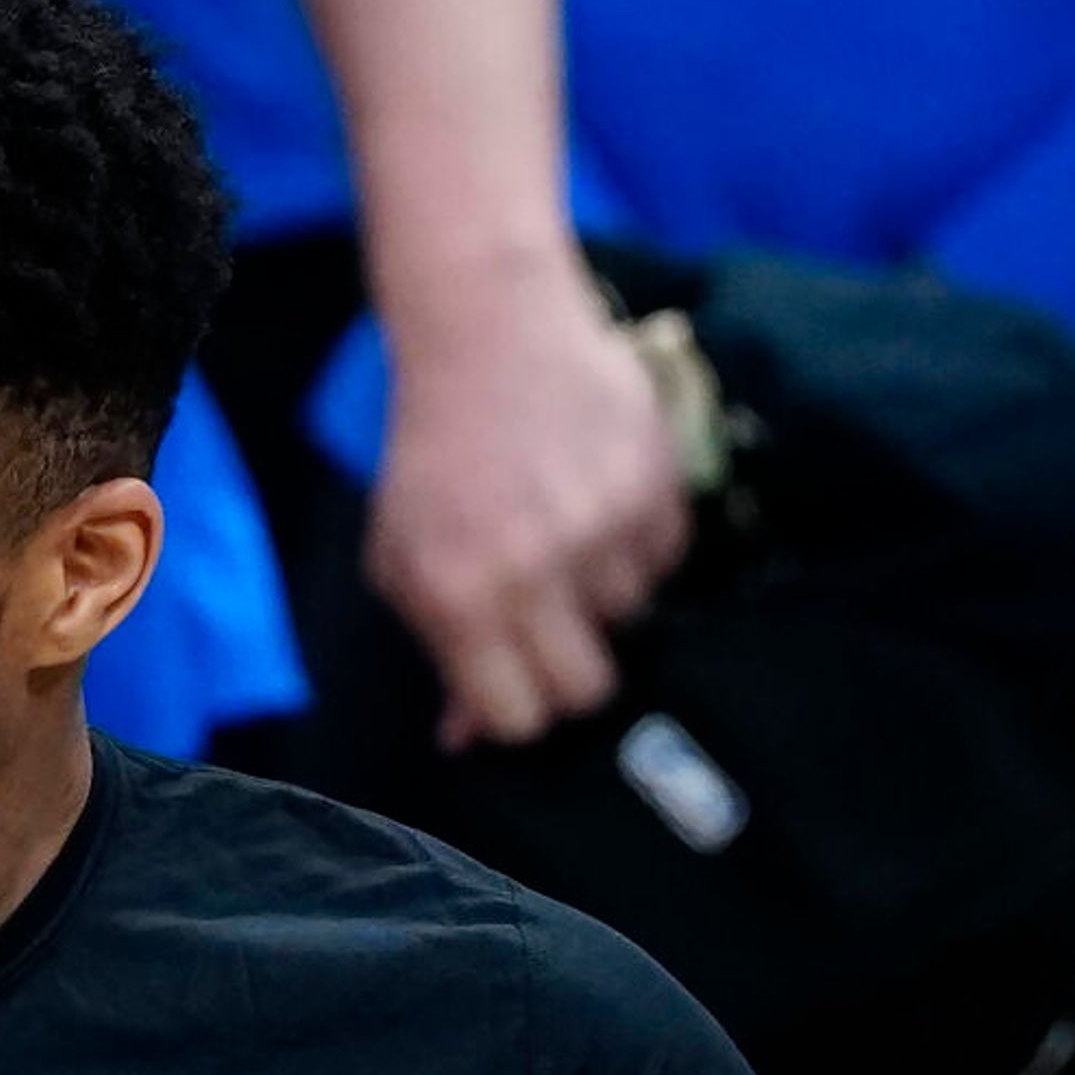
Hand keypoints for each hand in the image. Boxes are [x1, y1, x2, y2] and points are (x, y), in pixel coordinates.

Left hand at [368, 248, 689, 750]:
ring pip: (633, 620)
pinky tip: (600, 500)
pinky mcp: (657, 483)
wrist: (488, 335)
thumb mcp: (406, 559)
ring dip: (604, 597)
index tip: (519, 690)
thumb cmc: (435, 461)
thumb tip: (469, 739)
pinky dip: (639, 546)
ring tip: (568, 538)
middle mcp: (534, 569)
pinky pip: (668, 561)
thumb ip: (440, 650)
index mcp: (460, 596)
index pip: (520, 719)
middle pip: (590, 690)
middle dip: (572, 674)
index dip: (522, 714)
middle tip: (554, 634)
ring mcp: (602, 525)